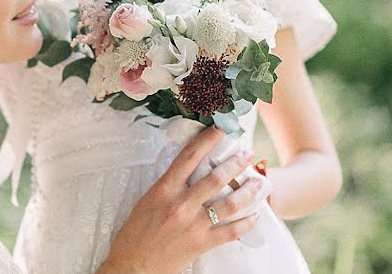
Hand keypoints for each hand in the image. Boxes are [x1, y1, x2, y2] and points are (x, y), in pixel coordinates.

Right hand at [97, 126, 260, 273]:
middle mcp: (181, 204)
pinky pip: (230, 232)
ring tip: (258, 182)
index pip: (188, 157)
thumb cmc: (135, 234)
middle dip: (234, 163)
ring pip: (228, 203)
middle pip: (215, 178)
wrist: (133, 265)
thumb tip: (182, 172)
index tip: (219, 130)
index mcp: (164, 190)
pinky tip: (255, 216)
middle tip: (247, 154)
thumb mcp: (146, 201)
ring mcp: (193, 224)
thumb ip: (166, 186)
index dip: (206, 141)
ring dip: (247, 191)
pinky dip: (245, 223)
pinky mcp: (201, 243)